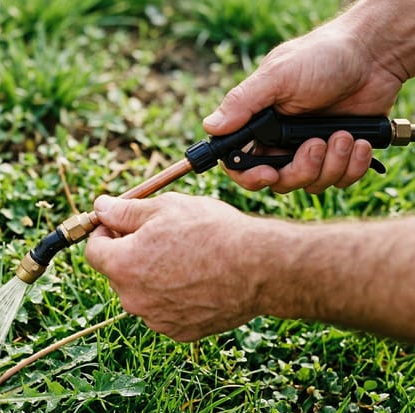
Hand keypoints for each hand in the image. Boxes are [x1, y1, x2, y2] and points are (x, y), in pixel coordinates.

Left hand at [85, 193, 267, 340]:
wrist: (259, 268)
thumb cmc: (212, 232)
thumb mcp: (165, 207)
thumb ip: (124, 211)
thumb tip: (101, 207)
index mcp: (122, 266)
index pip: (93, 251)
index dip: (104, 233)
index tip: (120, 224)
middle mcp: (133, 299)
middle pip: (117, 273)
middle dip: (130, 254)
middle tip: (159, 237)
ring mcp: (156, 319)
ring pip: (142, 293)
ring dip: (152, 277)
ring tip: (186, 258)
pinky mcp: (179, 331)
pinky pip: (165, 311)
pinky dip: (174, 297)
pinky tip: (198, 280)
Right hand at [204, 2, 409, 192]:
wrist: (375, 54)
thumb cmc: (323, 56)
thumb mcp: (277, 76)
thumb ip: (242, 103)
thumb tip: (209, 126)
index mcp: (260, 126)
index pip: (240, 165)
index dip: (251, 177)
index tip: (268, 173)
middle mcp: (281, 143)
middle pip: (278, 182)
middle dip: (300, 171)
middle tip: (316, 146)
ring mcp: (312, 151)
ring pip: (311, 184)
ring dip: (330, 164)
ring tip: (343, 135)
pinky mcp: (340, 156)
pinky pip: (340, 181)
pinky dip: (352, 166)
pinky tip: (358, 142)